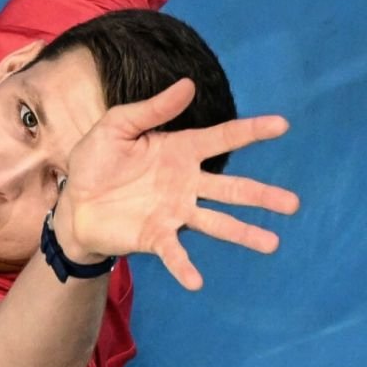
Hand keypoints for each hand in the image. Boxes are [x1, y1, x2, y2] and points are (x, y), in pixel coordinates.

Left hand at [53, 79, 299, 290]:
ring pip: (216, 222)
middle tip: (293, 204)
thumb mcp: (117, 125)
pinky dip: (184, 266)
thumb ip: (152, 109)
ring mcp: (174, 212)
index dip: (251, 131)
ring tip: (271, 243)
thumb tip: (188, 84)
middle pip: (231, 188)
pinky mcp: (155, 235)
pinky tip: (197, 281)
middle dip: (261, 195)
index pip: (221, 138)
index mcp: (179, 150)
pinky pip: (174, 252)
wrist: (73, 201)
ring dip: (243, 233)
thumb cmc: (96, 160)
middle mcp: (185, 183)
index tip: (282, 124)